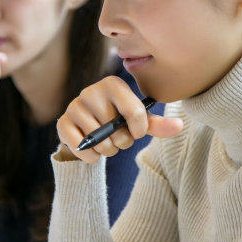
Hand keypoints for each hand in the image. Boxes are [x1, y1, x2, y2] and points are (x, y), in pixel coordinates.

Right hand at [56, 76, 182, 162]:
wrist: (89, 130)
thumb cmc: (118, 121)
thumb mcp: (139, 121)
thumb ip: (157, 124)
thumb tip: (179, 125)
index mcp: (113, 84)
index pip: (136, 114)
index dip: (138, 131)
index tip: (135, 131)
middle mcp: (91, 91)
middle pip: (118, 130)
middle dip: (122, 142)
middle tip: (117, 137)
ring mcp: (74, 106)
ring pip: (101, 142)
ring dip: (108, 150)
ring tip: (106, 142)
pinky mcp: (62, 123)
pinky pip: (82, 148)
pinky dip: (92, 157)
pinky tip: (93, 150)